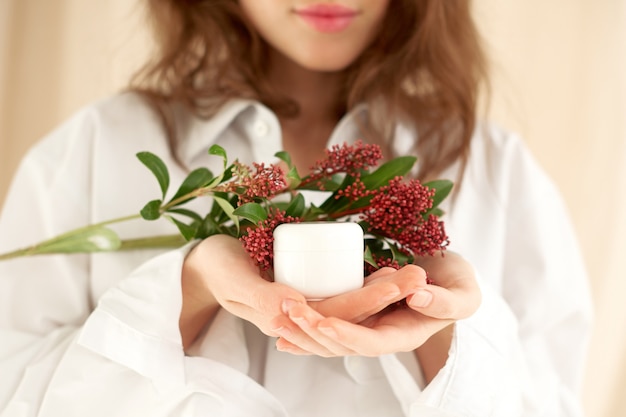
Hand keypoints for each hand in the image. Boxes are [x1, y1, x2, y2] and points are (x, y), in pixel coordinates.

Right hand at [180, 234, 425, 346]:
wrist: (203, 262)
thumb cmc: (215, 266)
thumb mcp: (232, 278)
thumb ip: (259, 295)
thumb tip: (295, 308)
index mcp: (284, 320)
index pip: (336, 316)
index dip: (371, 299)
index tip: (401, 281)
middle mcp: (299, 318)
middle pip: (351, 312)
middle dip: (388, 295)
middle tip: (420, 272)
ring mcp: (303, 307)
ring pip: (349, 304)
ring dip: (382, 291)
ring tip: (413, 271)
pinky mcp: (305, 294)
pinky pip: (339, 293)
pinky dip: (363, 284)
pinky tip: (385, 269)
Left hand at [270, 252, 480, 356]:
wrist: (445, 277)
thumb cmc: (456, 284)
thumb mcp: (463, 291)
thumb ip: (447, 300)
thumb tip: (418, 298)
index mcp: (404, 336)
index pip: (371, 344)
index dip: (346, 336)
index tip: (324, 322)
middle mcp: (380, 337)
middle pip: (341, 345)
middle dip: (312, 332)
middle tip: (288, 311)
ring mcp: (365, 328)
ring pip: (328, 340)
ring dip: (301, 331)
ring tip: (277, 318)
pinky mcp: (355, 317)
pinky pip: (326, 328)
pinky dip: (304, 330)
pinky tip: (282, 328)